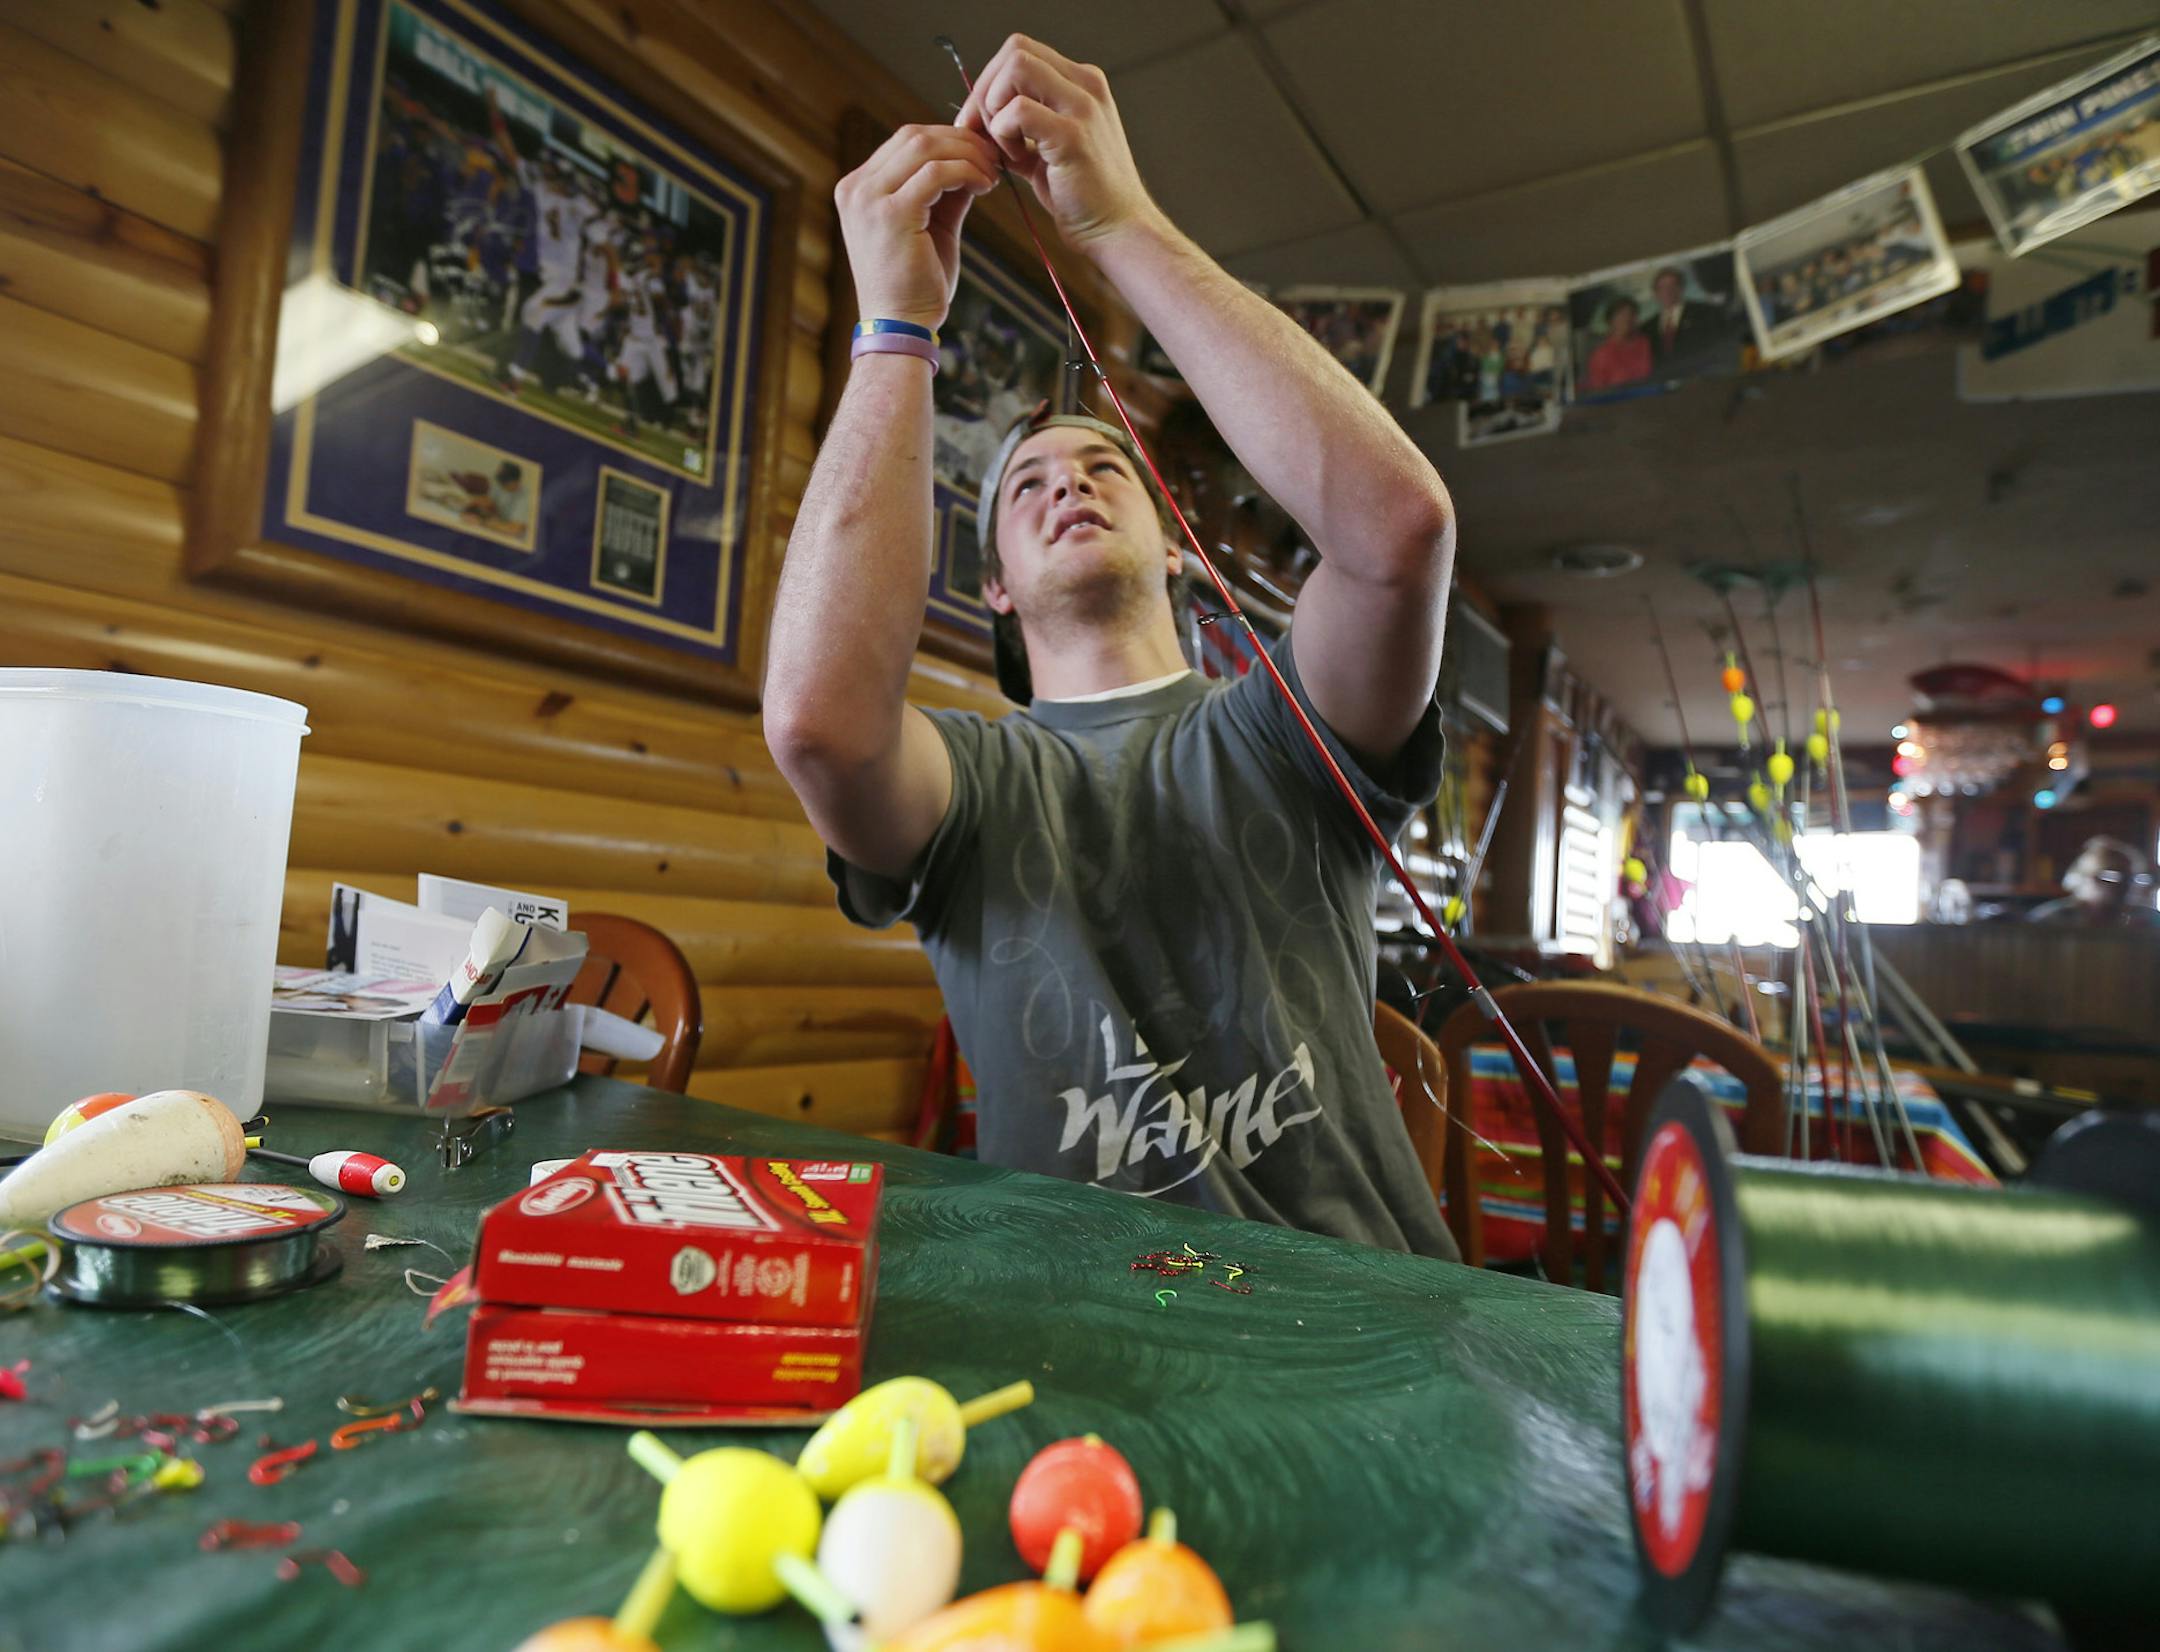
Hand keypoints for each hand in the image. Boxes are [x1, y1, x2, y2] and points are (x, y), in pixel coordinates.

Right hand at [833, 124, 1000, 331]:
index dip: (948, 138)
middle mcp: (856, 188)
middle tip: (994, 158)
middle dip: (961, 141)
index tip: (982, 153)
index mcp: (858, 188)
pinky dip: (967, 172)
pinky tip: (985, 187)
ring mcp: (869, 200)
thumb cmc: (916, 283)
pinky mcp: (891, 214)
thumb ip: (945, 189)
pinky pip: (936, 173)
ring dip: (967, 155)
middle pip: (914, 135)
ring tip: (992, 175)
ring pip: (925, 147)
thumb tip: (973, 156)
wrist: (901, 326)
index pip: (905, 140)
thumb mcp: (931, 225)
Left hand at [958, 35, 1157, 252]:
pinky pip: (1018, 111)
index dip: (990, 81)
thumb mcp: (1048, 152)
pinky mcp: (1073, 135)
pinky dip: (1004, 134)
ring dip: (995, 109)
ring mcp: (1082, 107)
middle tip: (980, 132)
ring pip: (1016, 68)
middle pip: (1015, 50)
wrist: (1118, 229)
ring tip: (1007, 148)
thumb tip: (981, 122)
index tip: (977, 120)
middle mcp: (1085, 86)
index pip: (1021, 51)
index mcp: (1081, 84)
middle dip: (985, 90)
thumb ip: (1020, 131)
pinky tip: (1017, 161)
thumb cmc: (1085, 197)